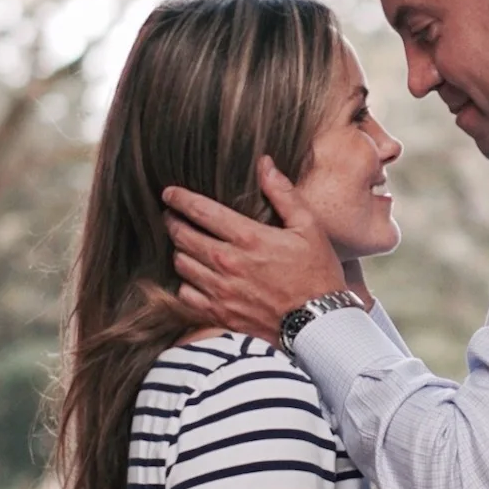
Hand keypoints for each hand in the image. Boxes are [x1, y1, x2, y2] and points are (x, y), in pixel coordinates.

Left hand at [165, 159, 347, 343]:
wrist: (319, 324)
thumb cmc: (317, 274)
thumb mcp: (309, 227)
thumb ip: (284, 194)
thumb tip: (265, 164)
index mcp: (248, 238)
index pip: (201, 211)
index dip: (180, 199)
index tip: (169, 193)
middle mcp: (228, 263)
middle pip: (183, 237)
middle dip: (173, 222)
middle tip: (171, 217)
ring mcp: (221, 291)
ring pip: (182, 265)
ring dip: (180, 252)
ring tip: (184, 245)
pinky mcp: (220, 314)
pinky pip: (186, 295)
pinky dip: (185, 284)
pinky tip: (194, 278)